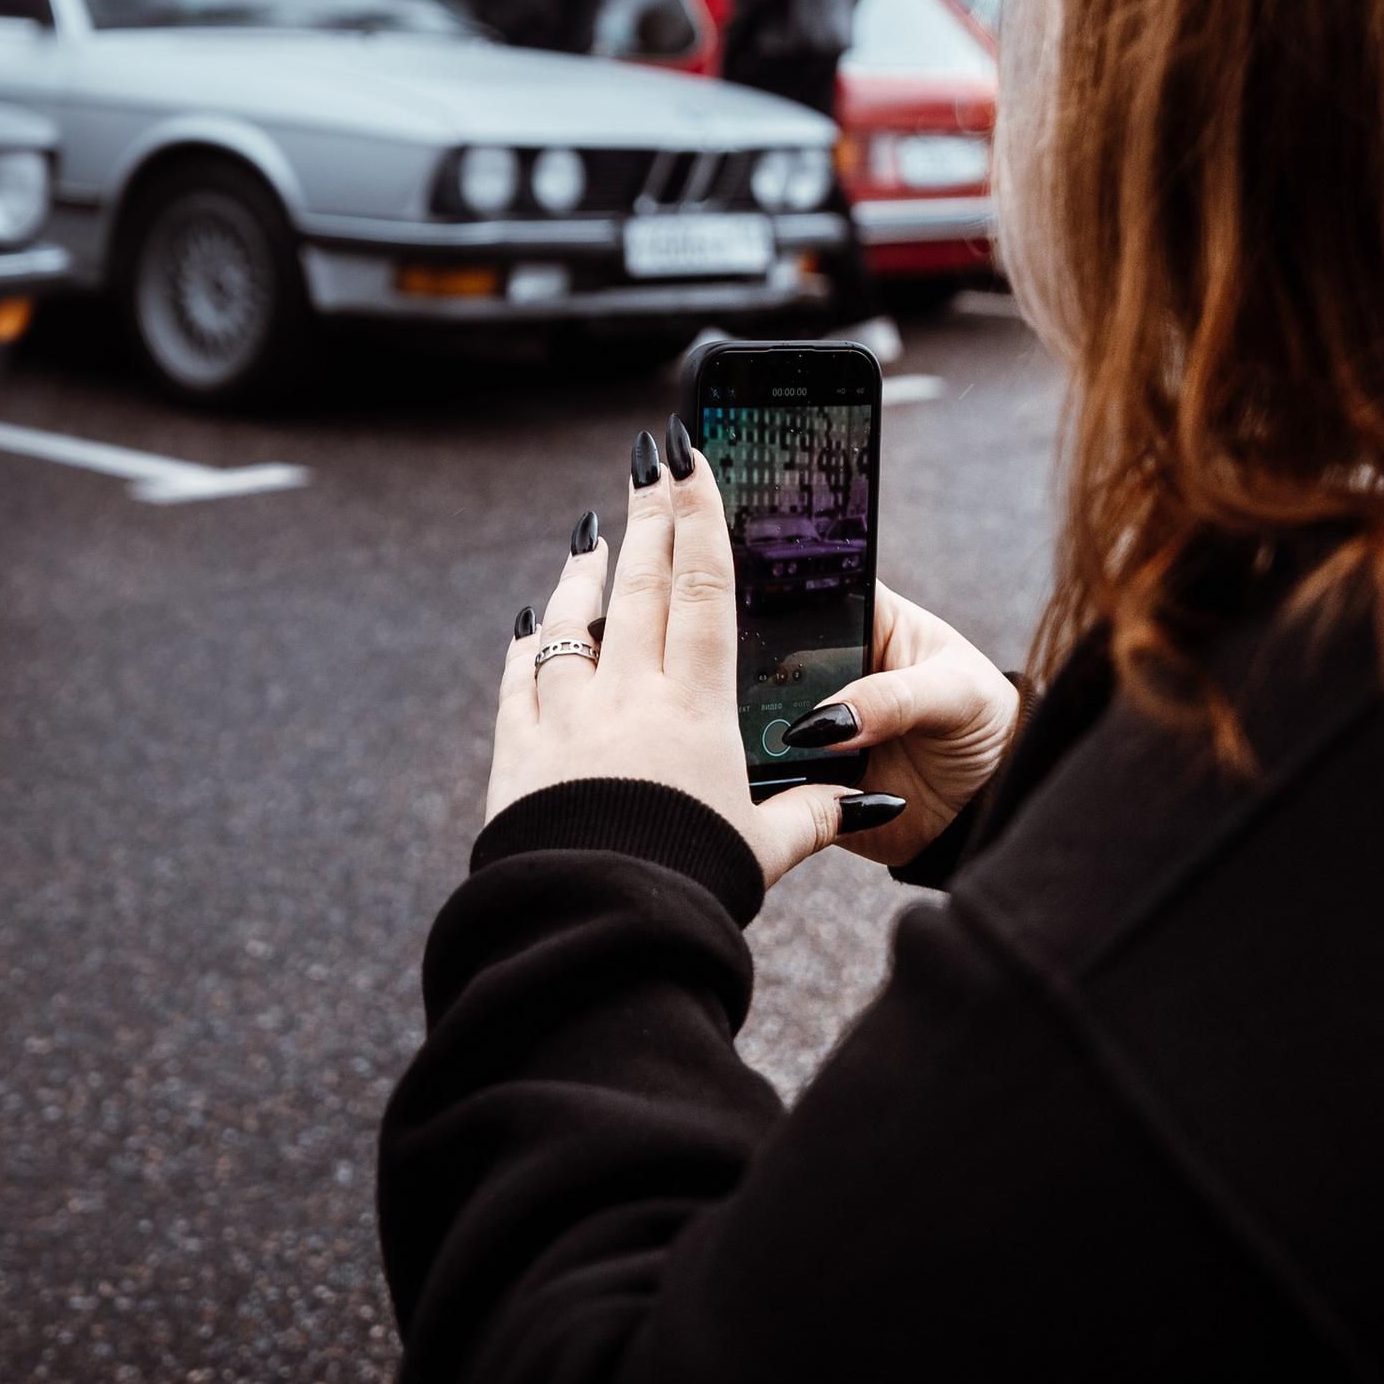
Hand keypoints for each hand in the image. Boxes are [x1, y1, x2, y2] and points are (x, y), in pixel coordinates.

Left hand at [487, 427, 844, 894]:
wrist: (593, 924)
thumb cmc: (687, 885)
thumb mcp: (762, 852)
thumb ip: (812, 816)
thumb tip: (867, 804)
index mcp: (695, 707)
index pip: (704, 589)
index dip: (699, 517)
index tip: (691, 460)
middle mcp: (629, 695)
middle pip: (643, 585)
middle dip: (650, 515)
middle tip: (650, 458)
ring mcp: (566, 717)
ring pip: (572, 622)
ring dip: (583, 574)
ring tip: (590, 535)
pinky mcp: (516, 750)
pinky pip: (517, 679)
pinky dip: (526, 646)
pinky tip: (529, 625)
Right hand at [757, 581, 1019, 872]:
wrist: (987, 806)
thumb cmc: (984, 723)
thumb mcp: (957, 693)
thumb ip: (896, 697)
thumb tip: (829, 721)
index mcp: (859, 618)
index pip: (799, 589)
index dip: (767, 594)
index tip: (738, 611)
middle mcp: (823, 665)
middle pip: (761, 655)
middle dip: (749, 672)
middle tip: (749, 692)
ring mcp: (808, 720)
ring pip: (755, 716)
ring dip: (754, 729)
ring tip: (771, 744)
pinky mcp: (802, 774)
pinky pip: (769, 775)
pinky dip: (767, 778)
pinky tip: (771, 779)